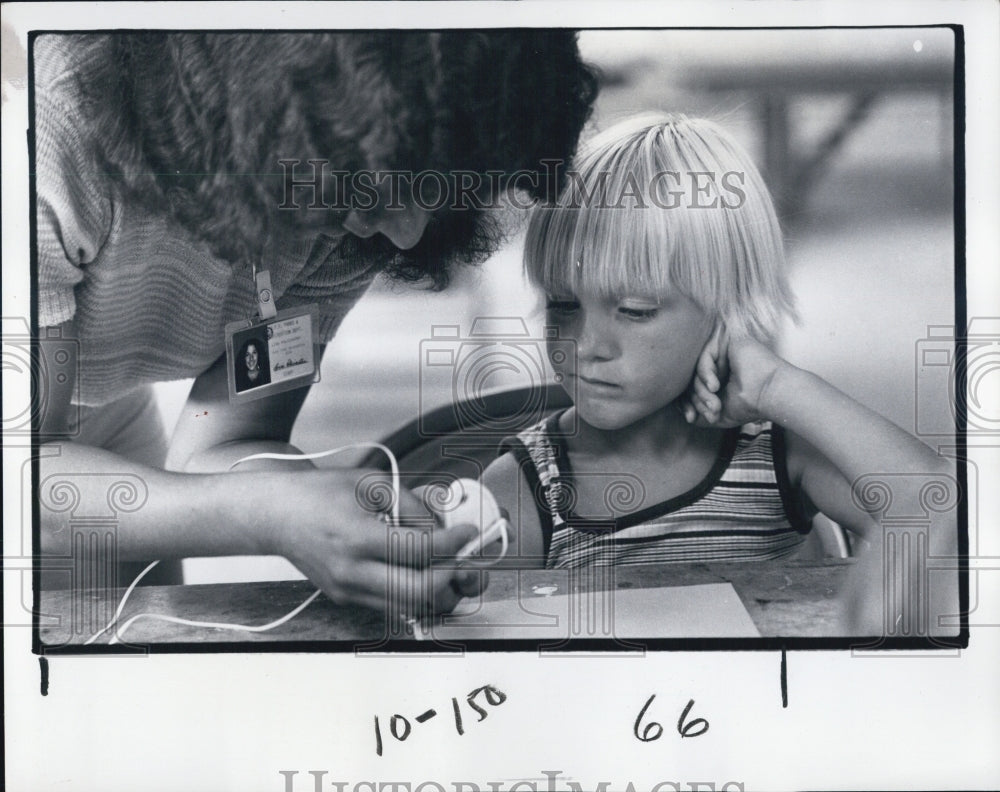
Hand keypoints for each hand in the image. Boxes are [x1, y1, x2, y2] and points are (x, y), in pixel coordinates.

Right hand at [266, 469, 486, 615]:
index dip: (453, 542)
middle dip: (454, 577)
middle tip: (466, 558)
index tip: (468, 531)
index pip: (419, 550)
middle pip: (420, 592)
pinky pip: (395, 605)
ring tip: (452, 567)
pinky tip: (428, 572)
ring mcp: (350, 591)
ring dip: (441, 592)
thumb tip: (445, 526)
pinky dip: (419, 594)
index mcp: (357, 537)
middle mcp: (352, 571)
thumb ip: (412, 505)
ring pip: (412, 608)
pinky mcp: (349, 599)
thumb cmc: (320, 494)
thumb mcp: (371, 483)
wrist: (277, 516)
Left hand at [681, 326, 786, 427]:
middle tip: (711, 412)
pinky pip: (704, 358)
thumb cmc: (748, 406)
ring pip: (697, 370)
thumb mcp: (716, 413)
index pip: (690, 386)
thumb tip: (681, 411)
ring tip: (715, 404)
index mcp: (716, 377)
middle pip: (691, 378)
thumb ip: (697, 410)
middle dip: (697, 399)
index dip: (687, 402)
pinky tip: (715, 386)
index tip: (690, 417)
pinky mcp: (726, 341)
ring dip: (702, 391)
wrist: (770, 396)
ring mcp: (721, 351)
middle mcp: (717, 362)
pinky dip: (706, 374)